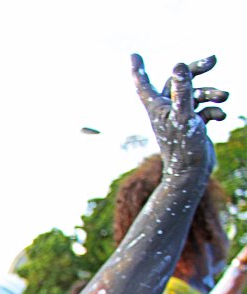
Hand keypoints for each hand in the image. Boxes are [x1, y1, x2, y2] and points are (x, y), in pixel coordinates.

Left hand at [131, 54, 226, 176]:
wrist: (191, 173)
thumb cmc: (183, 146)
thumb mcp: (184, 115)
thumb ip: (183, 91)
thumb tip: (179, 66)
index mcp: (157, 107)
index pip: (144, 84)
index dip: (139, 69)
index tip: (133, 55)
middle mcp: (166, 111)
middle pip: (177, 82)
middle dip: (196, 70)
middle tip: (213, 60)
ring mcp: (180, 118)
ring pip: (196, 95)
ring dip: (211, 93)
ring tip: (225, 96)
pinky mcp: (193, 126)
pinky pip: (204, 110)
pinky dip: (214, 110)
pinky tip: (220, 117)